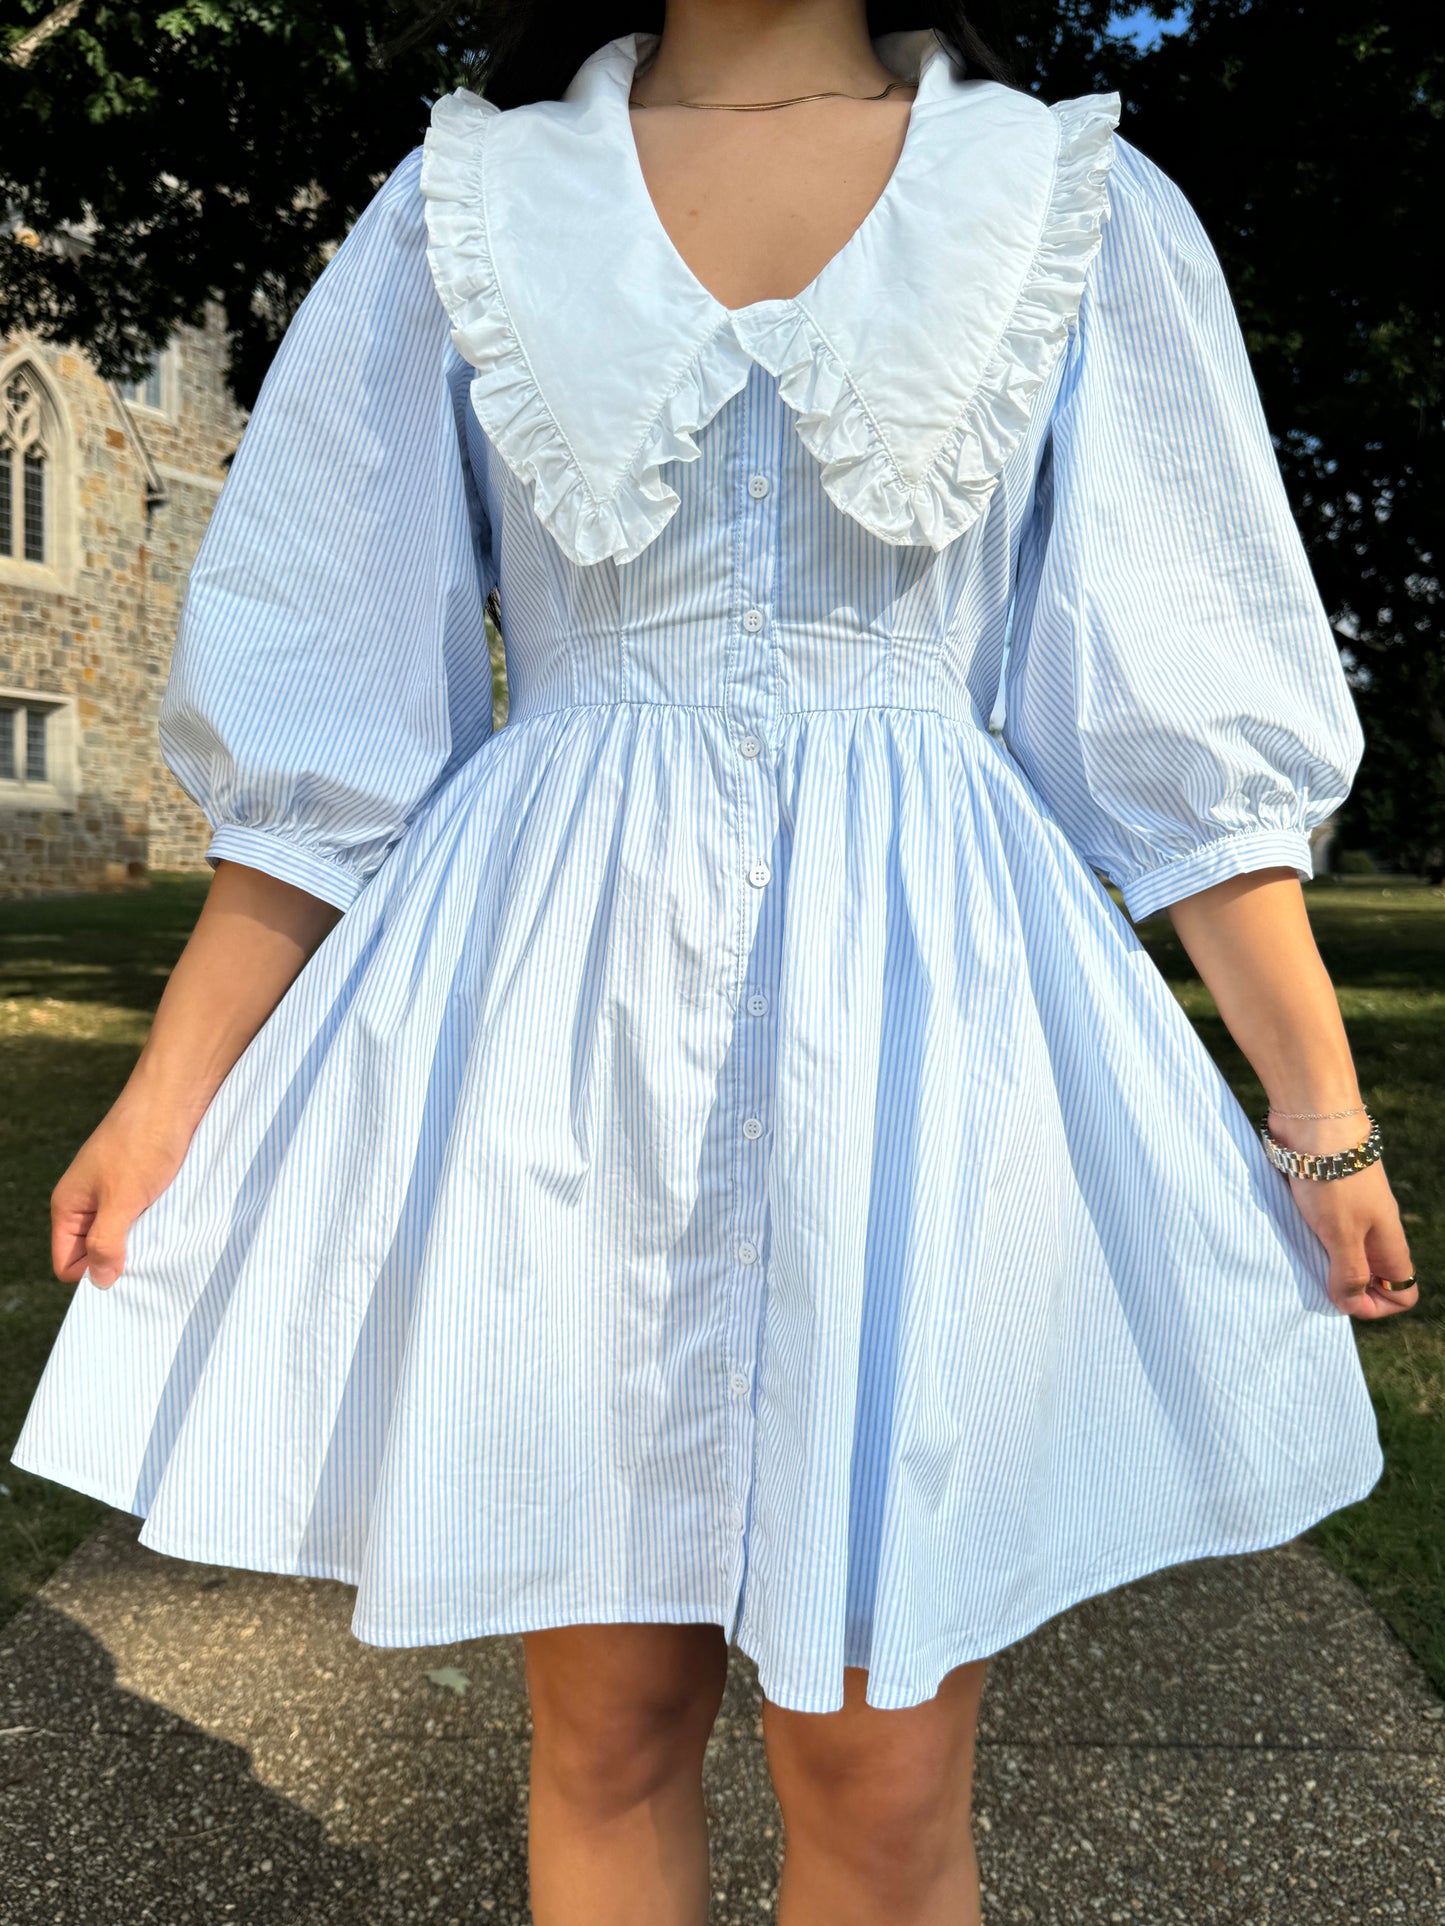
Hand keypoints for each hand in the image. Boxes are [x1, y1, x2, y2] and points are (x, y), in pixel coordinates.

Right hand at [51, 1085, 202, 1288]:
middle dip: (122, 1260)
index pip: (68, 1264)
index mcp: (69, 1206)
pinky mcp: (141, 1185)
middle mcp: (87, 1202)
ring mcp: (115, 1192)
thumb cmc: (143, 1143)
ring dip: (143, 1241)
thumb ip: (107, 1241)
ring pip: (123, 1236)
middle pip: (96, 1253)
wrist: (174, 1096)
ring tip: (165, 1236)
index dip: (94, 1273)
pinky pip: (143, 1218)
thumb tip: (100, 1281)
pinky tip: (174, 1221)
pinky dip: (157, 1223)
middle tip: (152, 1259)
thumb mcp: (122, 1199)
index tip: (127, 1272)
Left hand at [1270, 1113, 1417, 1319]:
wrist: (1317, 1120)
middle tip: (1315, 1277)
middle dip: (1346, 1286)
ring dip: (1324, 1260)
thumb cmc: (1332, 1179)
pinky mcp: (1329, 1193)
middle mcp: (1377, 1229)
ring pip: (1347, 1250)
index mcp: (1389, 1244)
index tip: (1343, 1295)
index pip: (1404, 1292)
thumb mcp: (1341, 1235)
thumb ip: (1349, 1273)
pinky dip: (1311, 1235)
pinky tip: (1290, 1230)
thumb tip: (1350, 1304)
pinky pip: (1325, 1227)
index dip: (1377, 1306)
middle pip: (1374, 1275)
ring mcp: (1354, 1210)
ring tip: (1299, 1255)